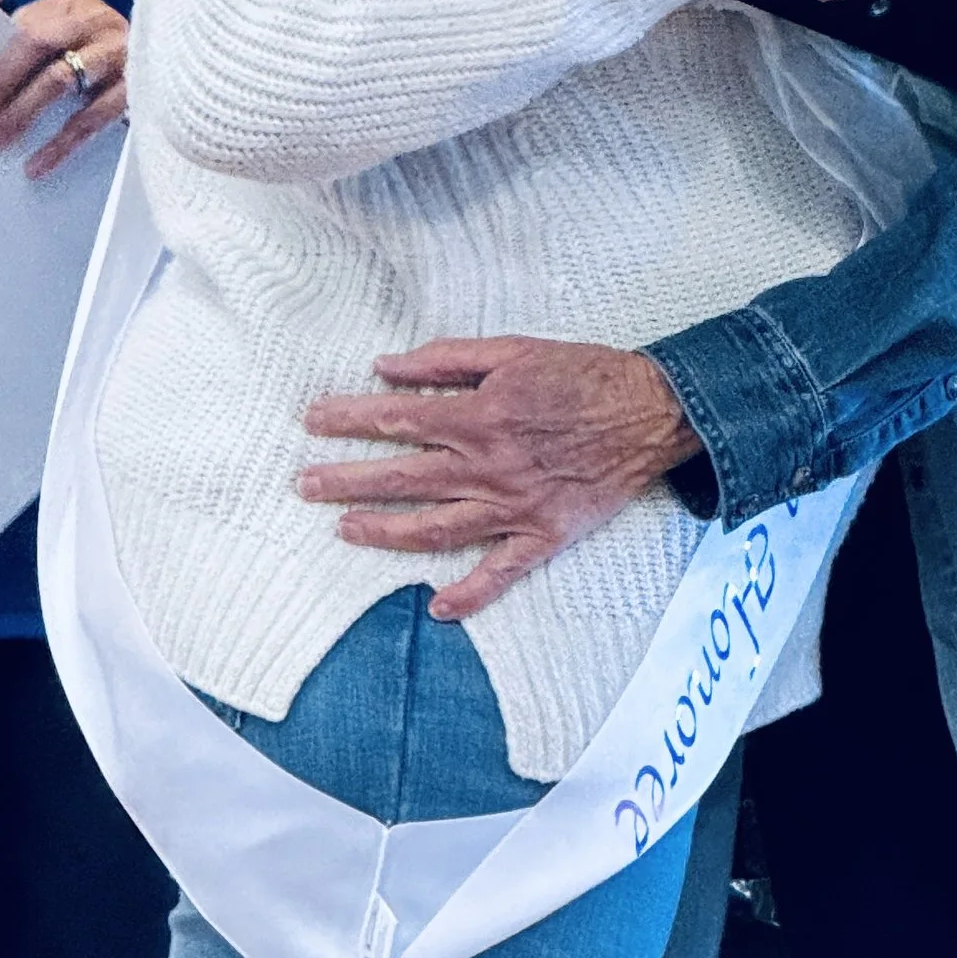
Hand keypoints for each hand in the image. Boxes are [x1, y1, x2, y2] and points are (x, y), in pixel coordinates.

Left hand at [0, 0, 129, 177]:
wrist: (180, 62)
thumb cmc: (101, 56)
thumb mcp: (70, 36)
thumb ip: (36, 45)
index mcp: (76, 4)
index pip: (26, 29)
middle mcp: (100, 20)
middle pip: (40, 45)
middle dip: (4, 89)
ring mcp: (122, 52)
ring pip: (61, 80)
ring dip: (25, 114)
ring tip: (1, 143)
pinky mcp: (138, 87)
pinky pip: (92, 118)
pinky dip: (62, 144)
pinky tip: (39, 165)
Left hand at [300, 338, 699, 619]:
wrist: (651, 412)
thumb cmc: (582, 374)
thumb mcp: (513, 349)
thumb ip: (446, 359)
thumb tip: (386, 366)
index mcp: (479, 415)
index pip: (396, 419)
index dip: (348, 420)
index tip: (312, 421)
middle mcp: (488, 466)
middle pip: (402, 478)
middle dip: (347, 481)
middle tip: (305, 485)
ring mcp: (514, 507)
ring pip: (436, 527)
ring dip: (385, 531)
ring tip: (345, 531)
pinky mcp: (544, 535)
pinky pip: (501, 573)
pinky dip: (470, 594)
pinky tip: (438, 607)